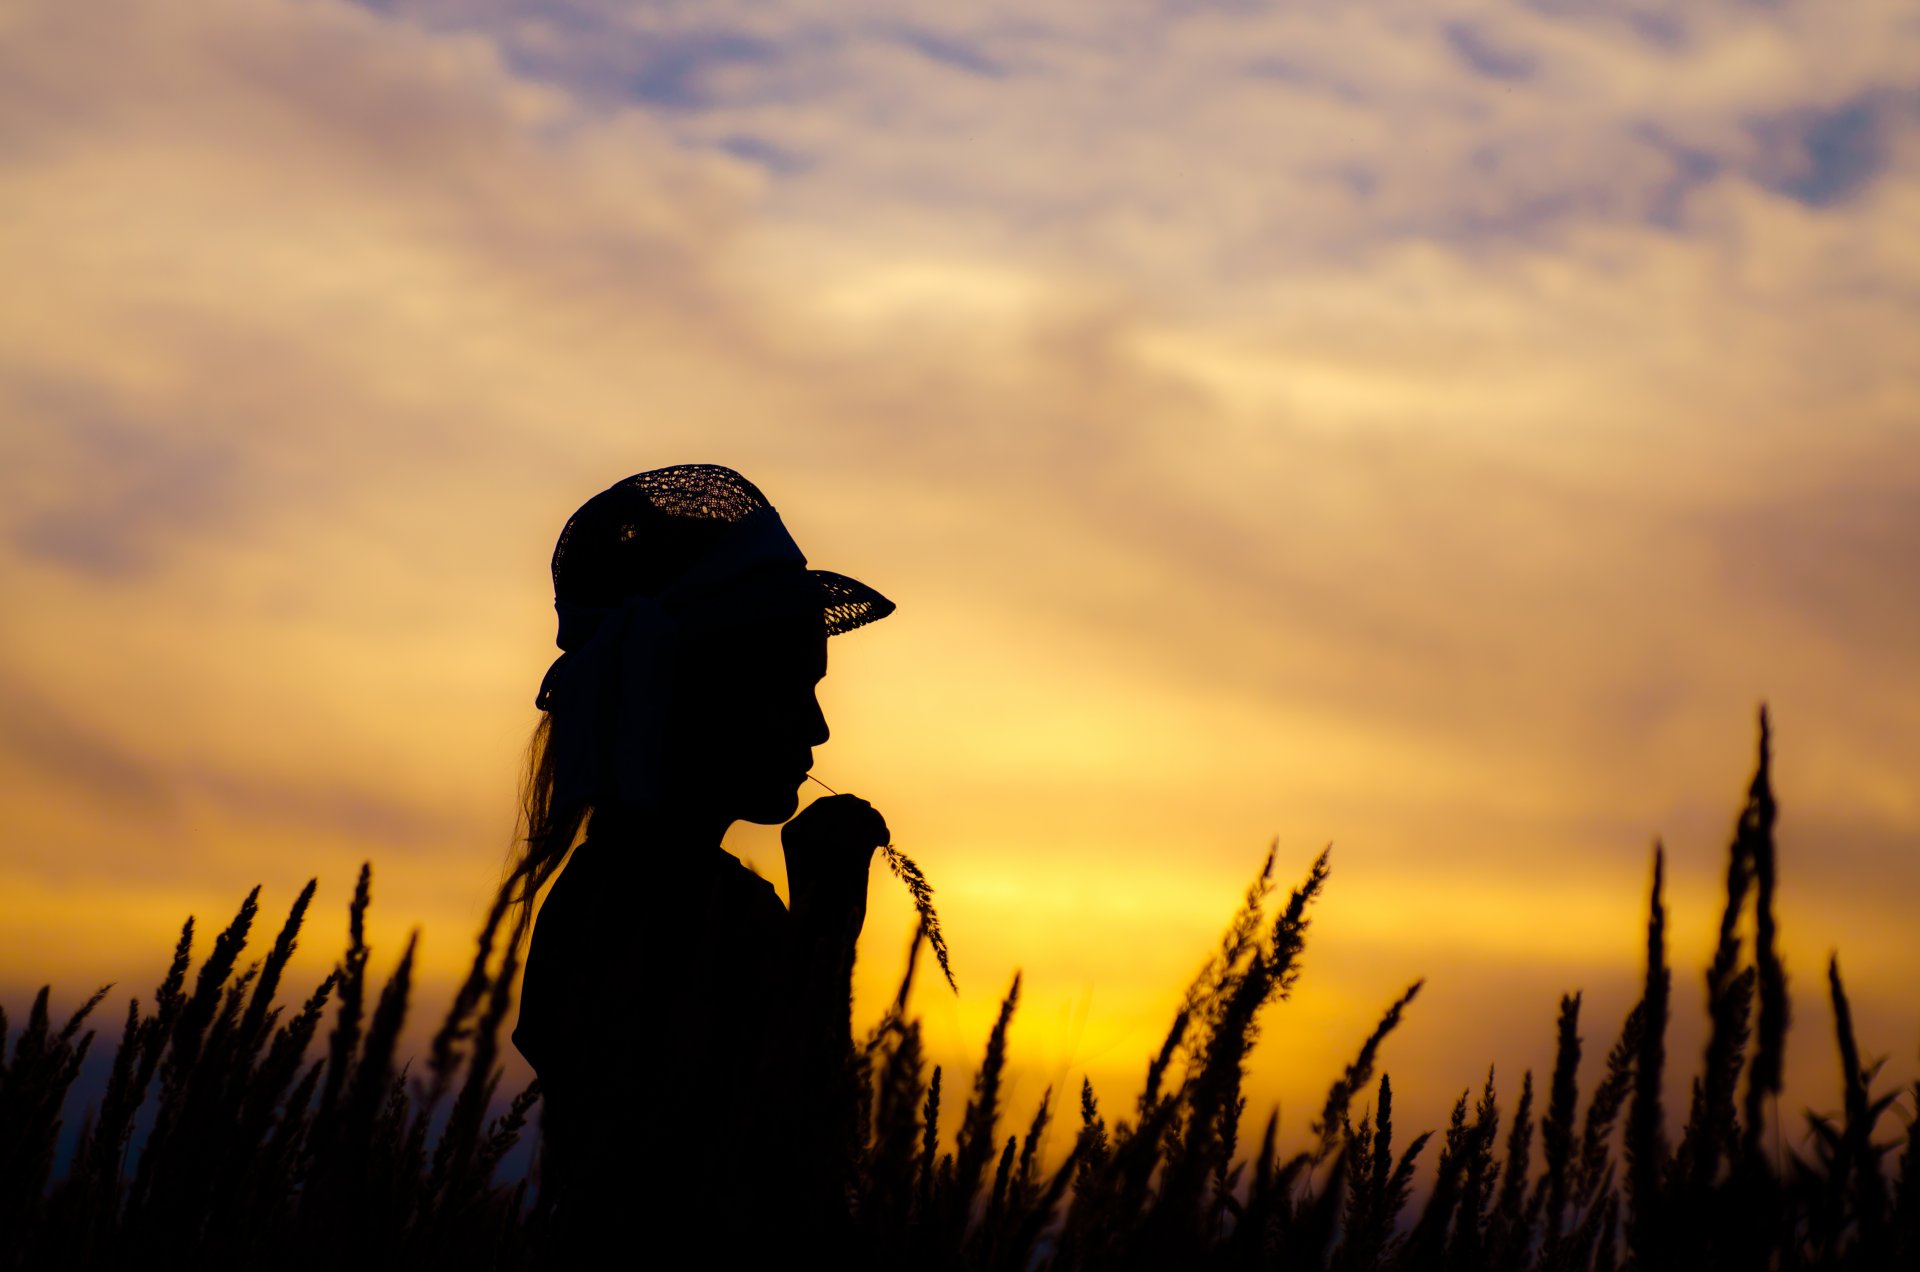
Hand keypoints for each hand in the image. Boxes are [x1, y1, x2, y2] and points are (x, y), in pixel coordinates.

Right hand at [783, 794, 887, 938]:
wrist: (821, 933)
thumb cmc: (822, 899)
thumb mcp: (820, 858)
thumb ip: (832, 831)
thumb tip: (861, 805)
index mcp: (792, 833)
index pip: (825, 805)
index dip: (849, 803)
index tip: (866, 810)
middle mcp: (804, 835)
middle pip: (845, 805)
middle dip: (866, 812)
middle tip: (878, 827)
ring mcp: (824, 843)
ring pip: (859, 815)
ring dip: (875, 821)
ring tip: (881, 836)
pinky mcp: (847, 855)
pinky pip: (869, 830)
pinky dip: (879, 831)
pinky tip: (883, 841)